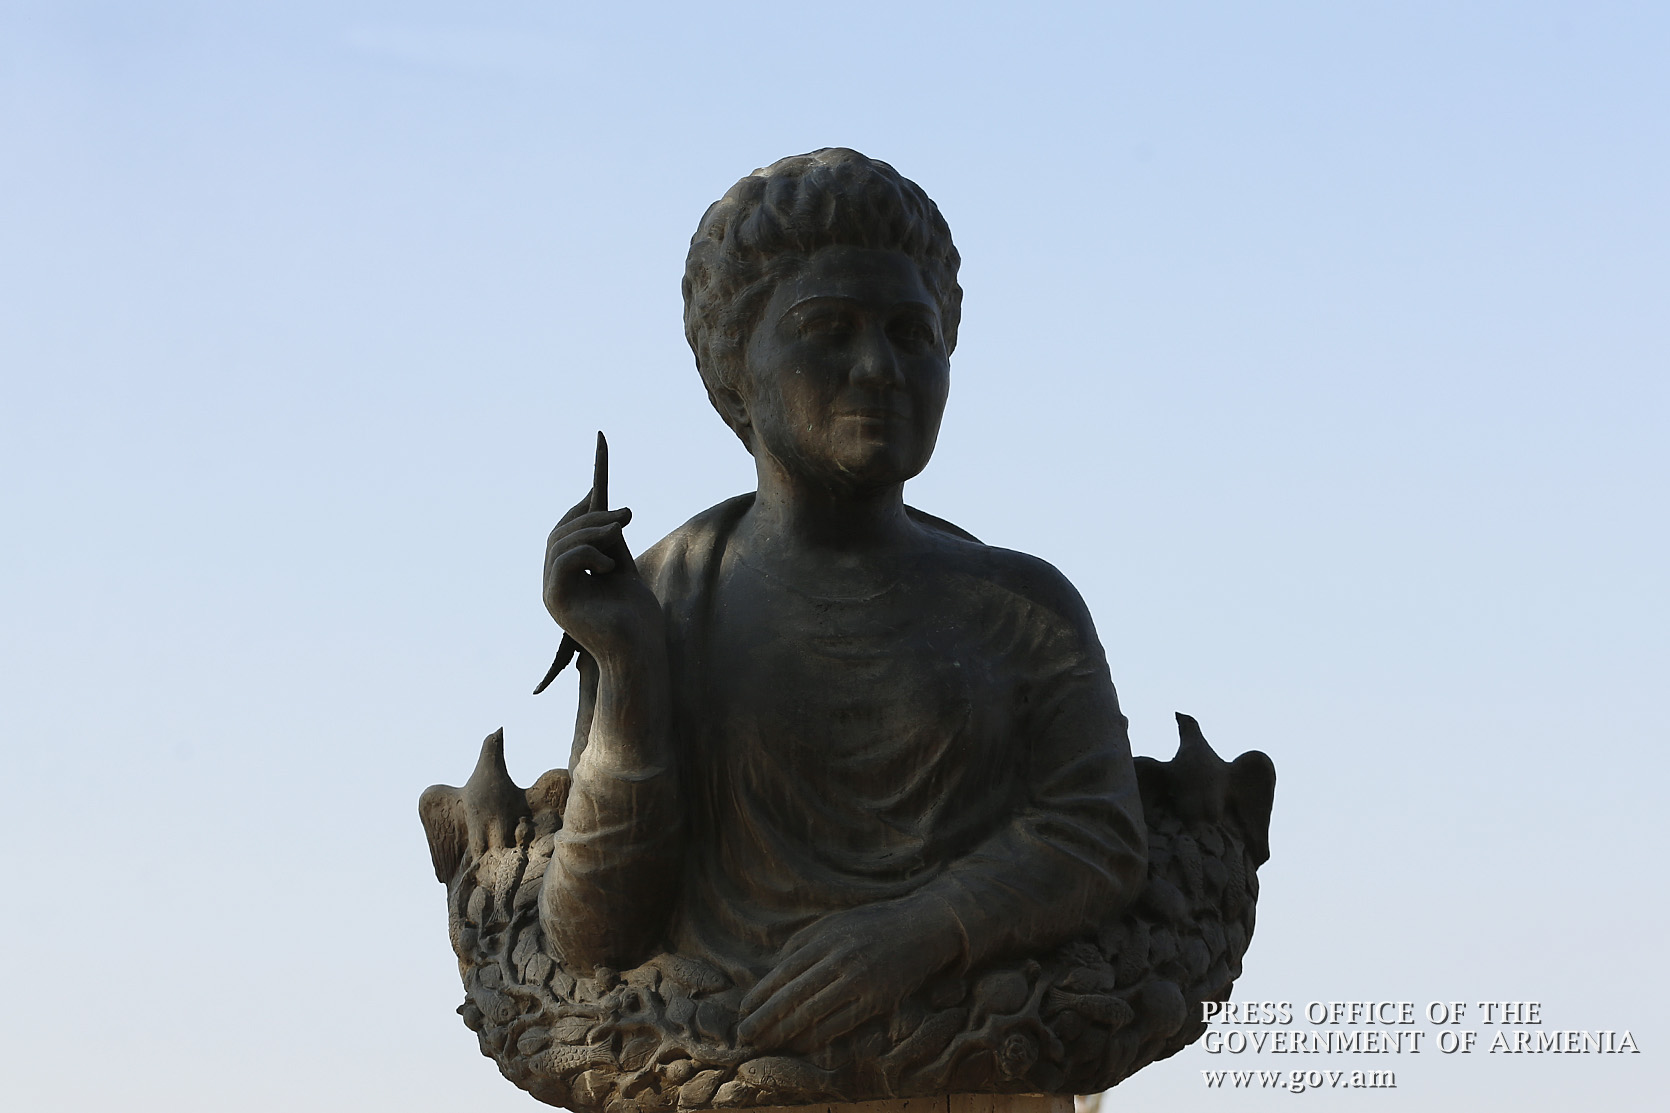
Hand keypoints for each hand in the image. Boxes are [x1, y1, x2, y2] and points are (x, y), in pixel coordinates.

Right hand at [542, 439, 662, 670]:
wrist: (640, 650)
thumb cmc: (637, 617)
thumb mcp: (624, 568)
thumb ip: (610, 543)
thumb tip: (608, 510)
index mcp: (569, 576)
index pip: (565, 532)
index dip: (579, 508)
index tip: (597, 486)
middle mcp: (555, 582)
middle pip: (561, 533)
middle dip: (592, 516)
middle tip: (626, 514)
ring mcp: (552, 591)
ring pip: (561, 542)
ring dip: (593, 530)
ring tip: (622, 530)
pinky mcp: (556, 599)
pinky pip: (563, 560)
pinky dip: (587, 553)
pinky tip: (609, 565)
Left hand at [737, 898, 962, 1052]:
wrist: (925, 926)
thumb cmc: (875, 923)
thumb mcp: (836, 921)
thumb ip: (804, 942)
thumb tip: (774, 969)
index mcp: (826, 938)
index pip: (783, 972)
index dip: (760, 995)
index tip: (743, 1011)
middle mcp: (840, 959)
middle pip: (792, 996)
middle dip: (764, 1019)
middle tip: (744, 1035)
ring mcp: (859, 981)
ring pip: (812, 1014)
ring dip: (784, 1032)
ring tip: (765, 1044)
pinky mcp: (877, 1000)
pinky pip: (839, 1024)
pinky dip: (815, 1037)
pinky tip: (798, 1045)